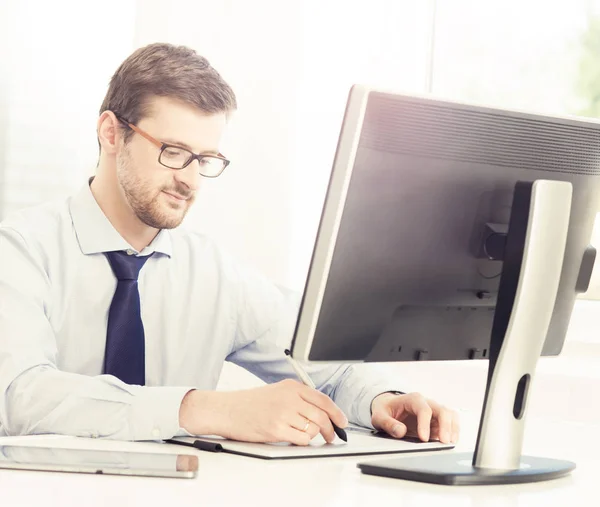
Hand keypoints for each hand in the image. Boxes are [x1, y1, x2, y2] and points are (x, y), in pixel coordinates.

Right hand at [179, 380, 347, 445]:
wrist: (229, 409)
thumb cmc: (251, 402)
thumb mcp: (277, 391)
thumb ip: (298, 397)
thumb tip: (321, 412)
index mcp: (292, 386)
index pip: (323, 399)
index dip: (336, 413)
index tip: (342, 422)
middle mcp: (290, 398)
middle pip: (322, 416)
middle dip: (330, 429)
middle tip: (331, 436)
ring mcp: (283, 414)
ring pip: (313, 429)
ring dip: (313, 436)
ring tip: (306, 437)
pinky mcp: (276, 429)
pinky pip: (301, 439)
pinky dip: (302, 442)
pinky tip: (296, 439)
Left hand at [370, 392, 458, 443]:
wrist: (388, 406)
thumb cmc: (385, 410)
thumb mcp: (379, 416)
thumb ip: (388, 424)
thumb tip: (400, 431)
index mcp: (412, 399)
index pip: (424, 409)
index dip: (425, 424)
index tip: (424, 439)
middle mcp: (426, 402)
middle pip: (442, 410)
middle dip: (445, 426)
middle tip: (444, 442)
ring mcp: (433, 410)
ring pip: (450, 414)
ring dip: (453, 428)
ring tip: (451, 442)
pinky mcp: (437, 419)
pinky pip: (451, 422)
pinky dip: (453, 431)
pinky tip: (451, 441)